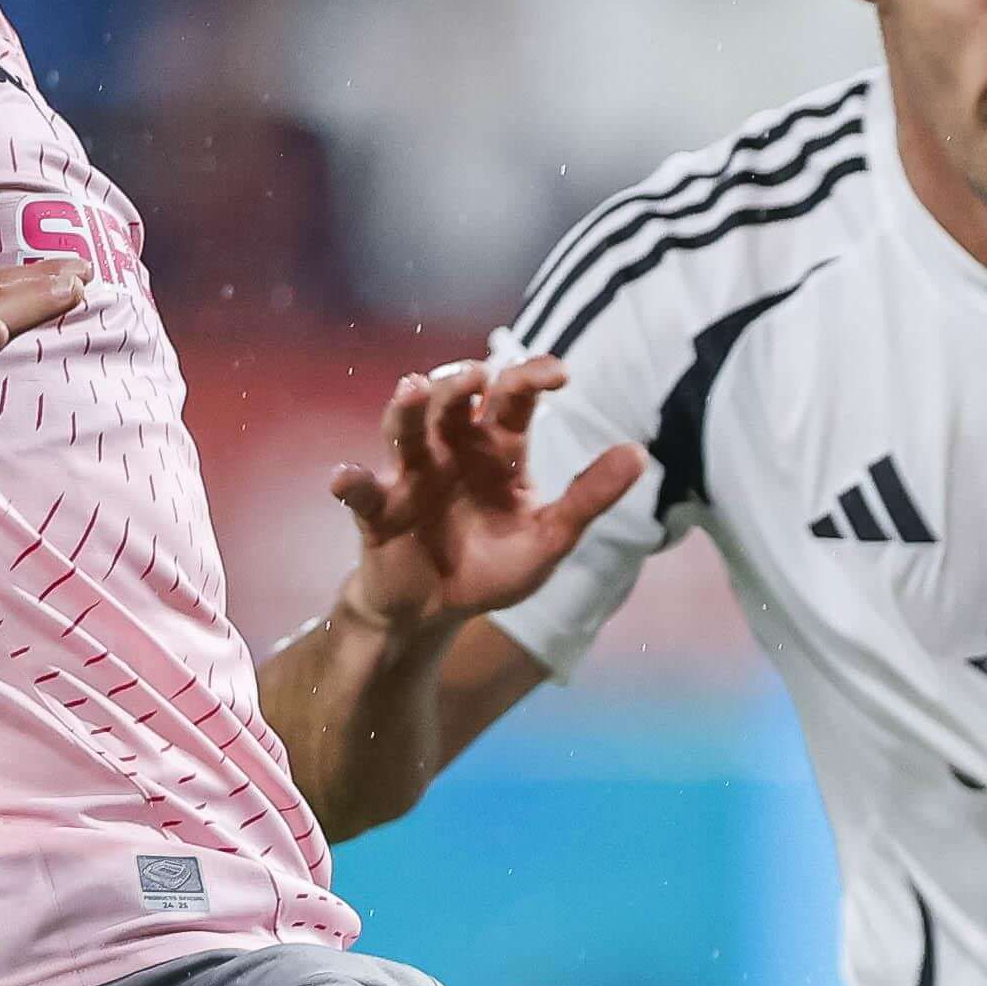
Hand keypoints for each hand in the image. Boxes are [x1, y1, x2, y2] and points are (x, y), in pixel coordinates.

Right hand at [329, 355, 645, 629]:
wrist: (437, 612)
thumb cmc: (493, 567)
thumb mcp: (548, 538)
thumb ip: (588, 497)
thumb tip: (640, 454)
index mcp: (498, 449)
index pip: (514, 398)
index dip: (531, 377)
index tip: (560, 373)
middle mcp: (452, 449)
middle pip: (456, 400)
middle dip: (464, 382)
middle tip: (480, 375)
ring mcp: (411, 475)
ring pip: (405, 428)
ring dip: (409, 408)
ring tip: (415, 388)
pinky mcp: (378, 510)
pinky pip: (362, 491)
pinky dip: (352, 482)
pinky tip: (345, 476)